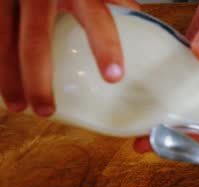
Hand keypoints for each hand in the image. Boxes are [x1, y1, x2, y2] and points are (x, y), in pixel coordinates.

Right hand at [0, 0, 139, 116]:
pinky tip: (0, 88)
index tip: (114, 77)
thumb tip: (136, 14)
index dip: (104, 47)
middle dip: (39, 79)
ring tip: (19, 107)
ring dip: (8, 77)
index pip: (95, 18)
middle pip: (36, 41)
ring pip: (3, 40)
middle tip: (47, 111)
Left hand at [133, 0, 198, 153]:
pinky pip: (176, 76)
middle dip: (172, 131)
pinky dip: (160, 85)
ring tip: (137, 126)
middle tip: (144, 143)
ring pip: (184, 100)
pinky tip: (142, 90)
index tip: (175, 144)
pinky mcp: (193, 57)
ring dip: (163, 112)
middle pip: (197, 117)